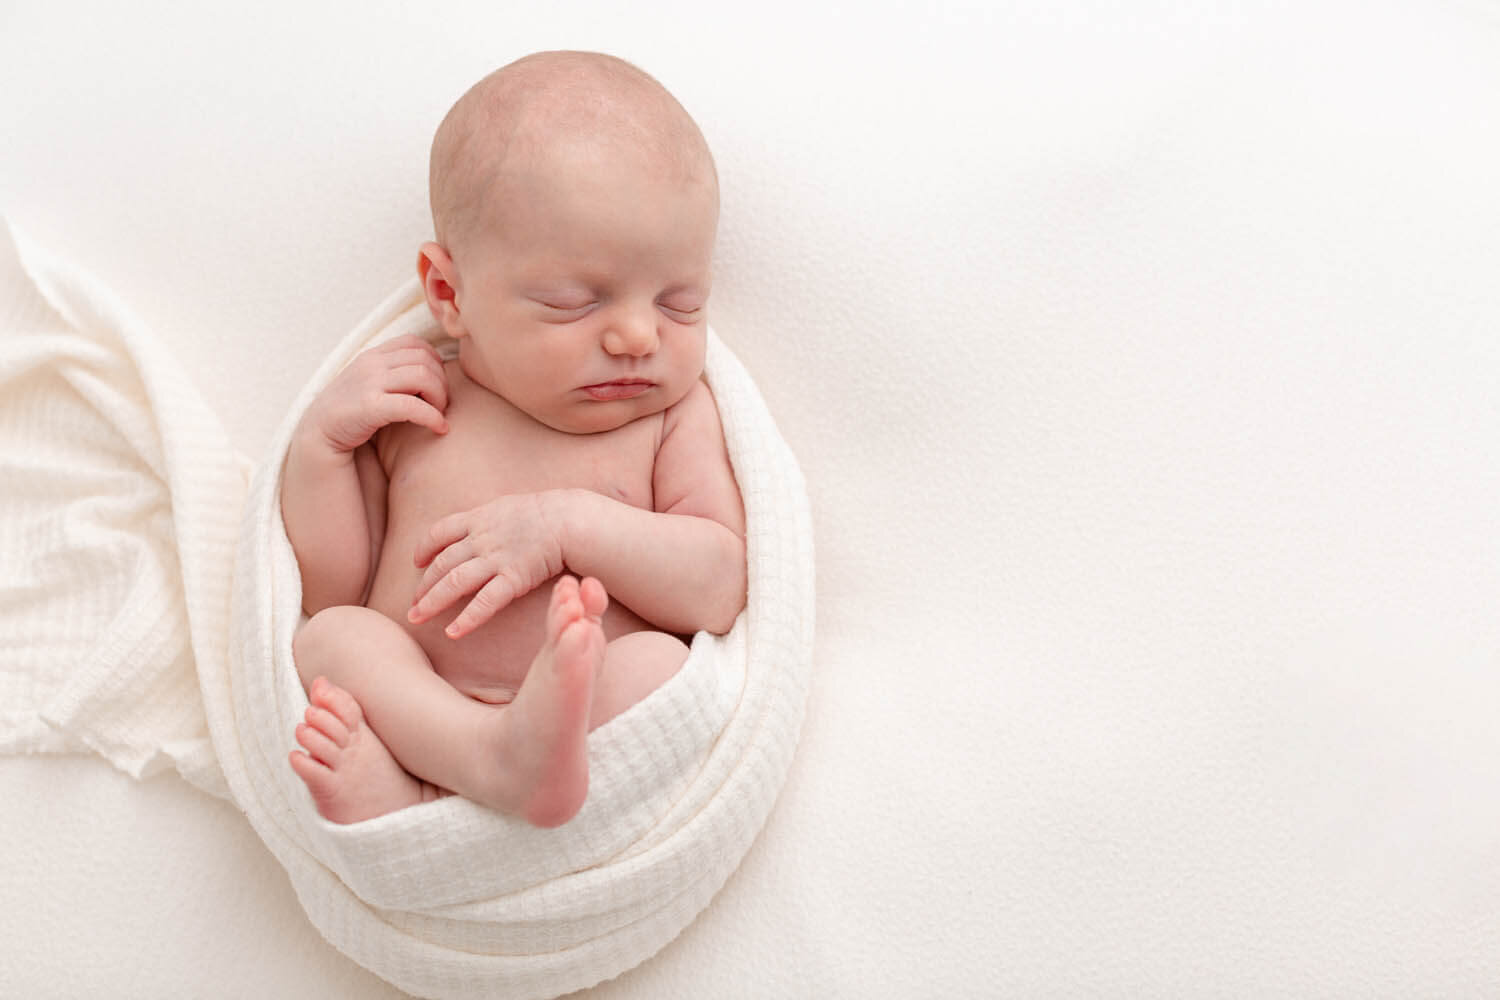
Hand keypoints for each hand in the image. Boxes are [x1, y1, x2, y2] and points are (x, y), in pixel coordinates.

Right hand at [302, 334, 448, 452]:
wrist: (318, 437)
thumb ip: (392, 373)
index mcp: (372, 355)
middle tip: (442, 404)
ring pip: (423, 376)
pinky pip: (413, 406)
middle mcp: (370, 363)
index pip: (414, 343)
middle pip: (424, 359)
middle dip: (442, 381)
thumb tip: (431, 370)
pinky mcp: (370, 406)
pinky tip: (439, 428)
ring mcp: (369, 382)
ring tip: (440, 414)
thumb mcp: (370, 384)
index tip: (438, 384)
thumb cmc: (352, 414)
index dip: (434, 361)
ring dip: (440, 397)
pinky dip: (433, 417)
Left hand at [407, 492, 568, 638]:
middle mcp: (482, 539)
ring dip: (432, 602)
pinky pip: (484, 602)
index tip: (417, 562)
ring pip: (454, 582)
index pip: (440, 532)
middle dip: (423, 585)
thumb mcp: (510, 506)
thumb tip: (480, 529)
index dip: (424, 548)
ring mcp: (496, 559)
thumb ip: (490, 520)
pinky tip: (452, 632)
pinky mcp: (514, 578)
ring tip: (416, 619)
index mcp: (479, 518)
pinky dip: (466, 618)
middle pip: (442, 563)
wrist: (571, 519)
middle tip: (411, 604)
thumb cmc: (547, 513)